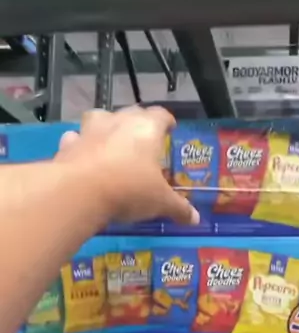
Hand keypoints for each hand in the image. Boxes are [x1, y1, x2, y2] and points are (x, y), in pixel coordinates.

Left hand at [56, 106, 199, 226]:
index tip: (170, 128)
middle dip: (138, 123)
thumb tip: (196, 219)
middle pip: (132, 112)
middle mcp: (119, 121)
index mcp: (147, 128)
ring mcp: (90, 129)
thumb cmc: (130, 189)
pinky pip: (76, 138)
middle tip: (143, 140)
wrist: (80, 192)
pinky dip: (80, 144)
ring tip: (111, 142)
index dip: (167, 121)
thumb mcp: (160, 202)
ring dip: (106, 126)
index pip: (161, 115)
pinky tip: (83, 156)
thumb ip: (178, 208)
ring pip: (100, 117)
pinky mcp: (69, 144)